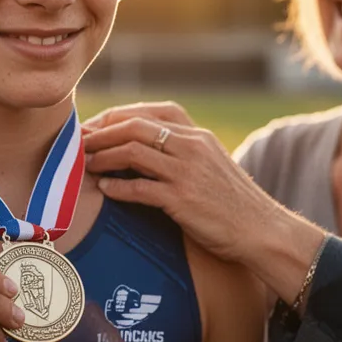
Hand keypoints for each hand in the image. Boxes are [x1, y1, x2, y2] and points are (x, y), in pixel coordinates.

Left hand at [82, 101, 274, 262]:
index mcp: (197, 134)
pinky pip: (140, 188)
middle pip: (134, 127)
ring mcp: (188, 171)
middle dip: (101, 134)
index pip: (148, 112)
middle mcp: (192, 146)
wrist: (262, 230)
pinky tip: (105, 189)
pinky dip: (118, 187)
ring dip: (103, 157)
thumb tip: (139, 148)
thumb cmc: (232, 201)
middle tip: (79, 144)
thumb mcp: (210, 164)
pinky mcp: (183, 199)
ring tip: (85, 164)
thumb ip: (181, 150)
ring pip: (133, 152)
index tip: (94, 128)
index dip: (115, 117)